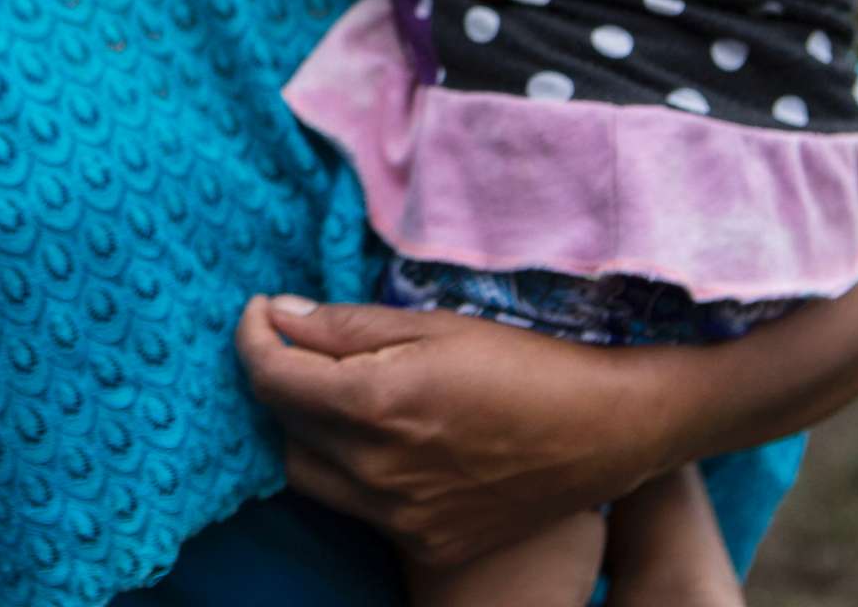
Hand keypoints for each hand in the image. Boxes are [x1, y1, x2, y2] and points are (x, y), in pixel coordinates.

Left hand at [235, 296, 663, 569]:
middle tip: (302, 345)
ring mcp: (399, 518)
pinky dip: (354, 471)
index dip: (252, 336)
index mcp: (372, 406)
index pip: (270, 376)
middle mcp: (376, 472)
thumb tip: (278, 317)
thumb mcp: (430, 325)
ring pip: (309, 473)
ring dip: (308, 430)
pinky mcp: (424, 545)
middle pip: (283, 425)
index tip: (260, 312)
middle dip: (280, 378)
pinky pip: (358, 508)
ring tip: (339, 394)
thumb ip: (344, 327)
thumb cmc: (522, 363)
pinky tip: (386, 440)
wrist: (605, 431)